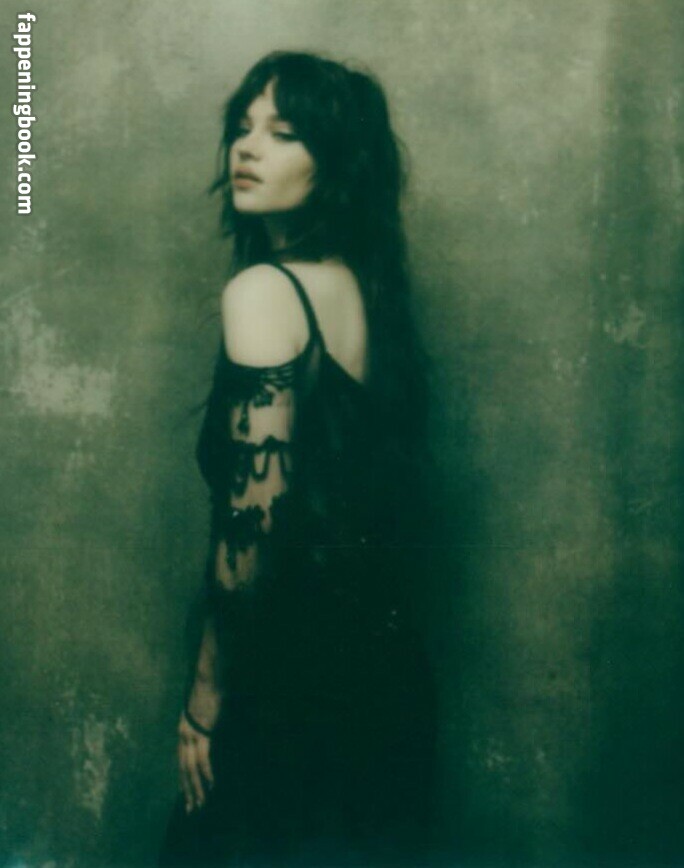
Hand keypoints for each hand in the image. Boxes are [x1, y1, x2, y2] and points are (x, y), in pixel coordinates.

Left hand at [177, 684, 220, 812]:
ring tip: (201, 802)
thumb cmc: (207, 690)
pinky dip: (207, 772)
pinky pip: (203, 757)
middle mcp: (183, 735)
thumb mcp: (202, 711)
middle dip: (188, 790)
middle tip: (191, 808)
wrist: (207, 679)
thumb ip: (203, 724)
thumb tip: (207, 731)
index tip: (186, 794)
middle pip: (183, 769)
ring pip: (191, 768)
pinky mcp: (202, 732)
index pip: (180, 761)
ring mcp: (191, 734)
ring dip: (197, 787)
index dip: (183, 779)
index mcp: (182, 731)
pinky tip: (211, 783)